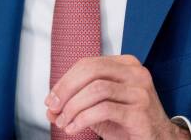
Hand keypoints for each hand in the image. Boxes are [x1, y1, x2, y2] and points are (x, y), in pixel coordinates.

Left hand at [45, 55, 189, 139]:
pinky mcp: (140, 112)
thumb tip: (50, 108)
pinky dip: (83, 119)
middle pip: (91, 71)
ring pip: (96, 89)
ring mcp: (140, 91)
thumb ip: (77, 103)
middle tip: (54, 108)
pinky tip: (75, 128)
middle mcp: (136, 73)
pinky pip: (104, 109)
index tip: (52, 99)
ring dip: (73, 107)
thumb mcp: (101, 108)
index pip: (88, 64)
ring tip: (64, 123)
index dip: (65, 80)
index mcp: (126, 65)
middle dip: (66, 90)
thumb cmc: (129, 123)